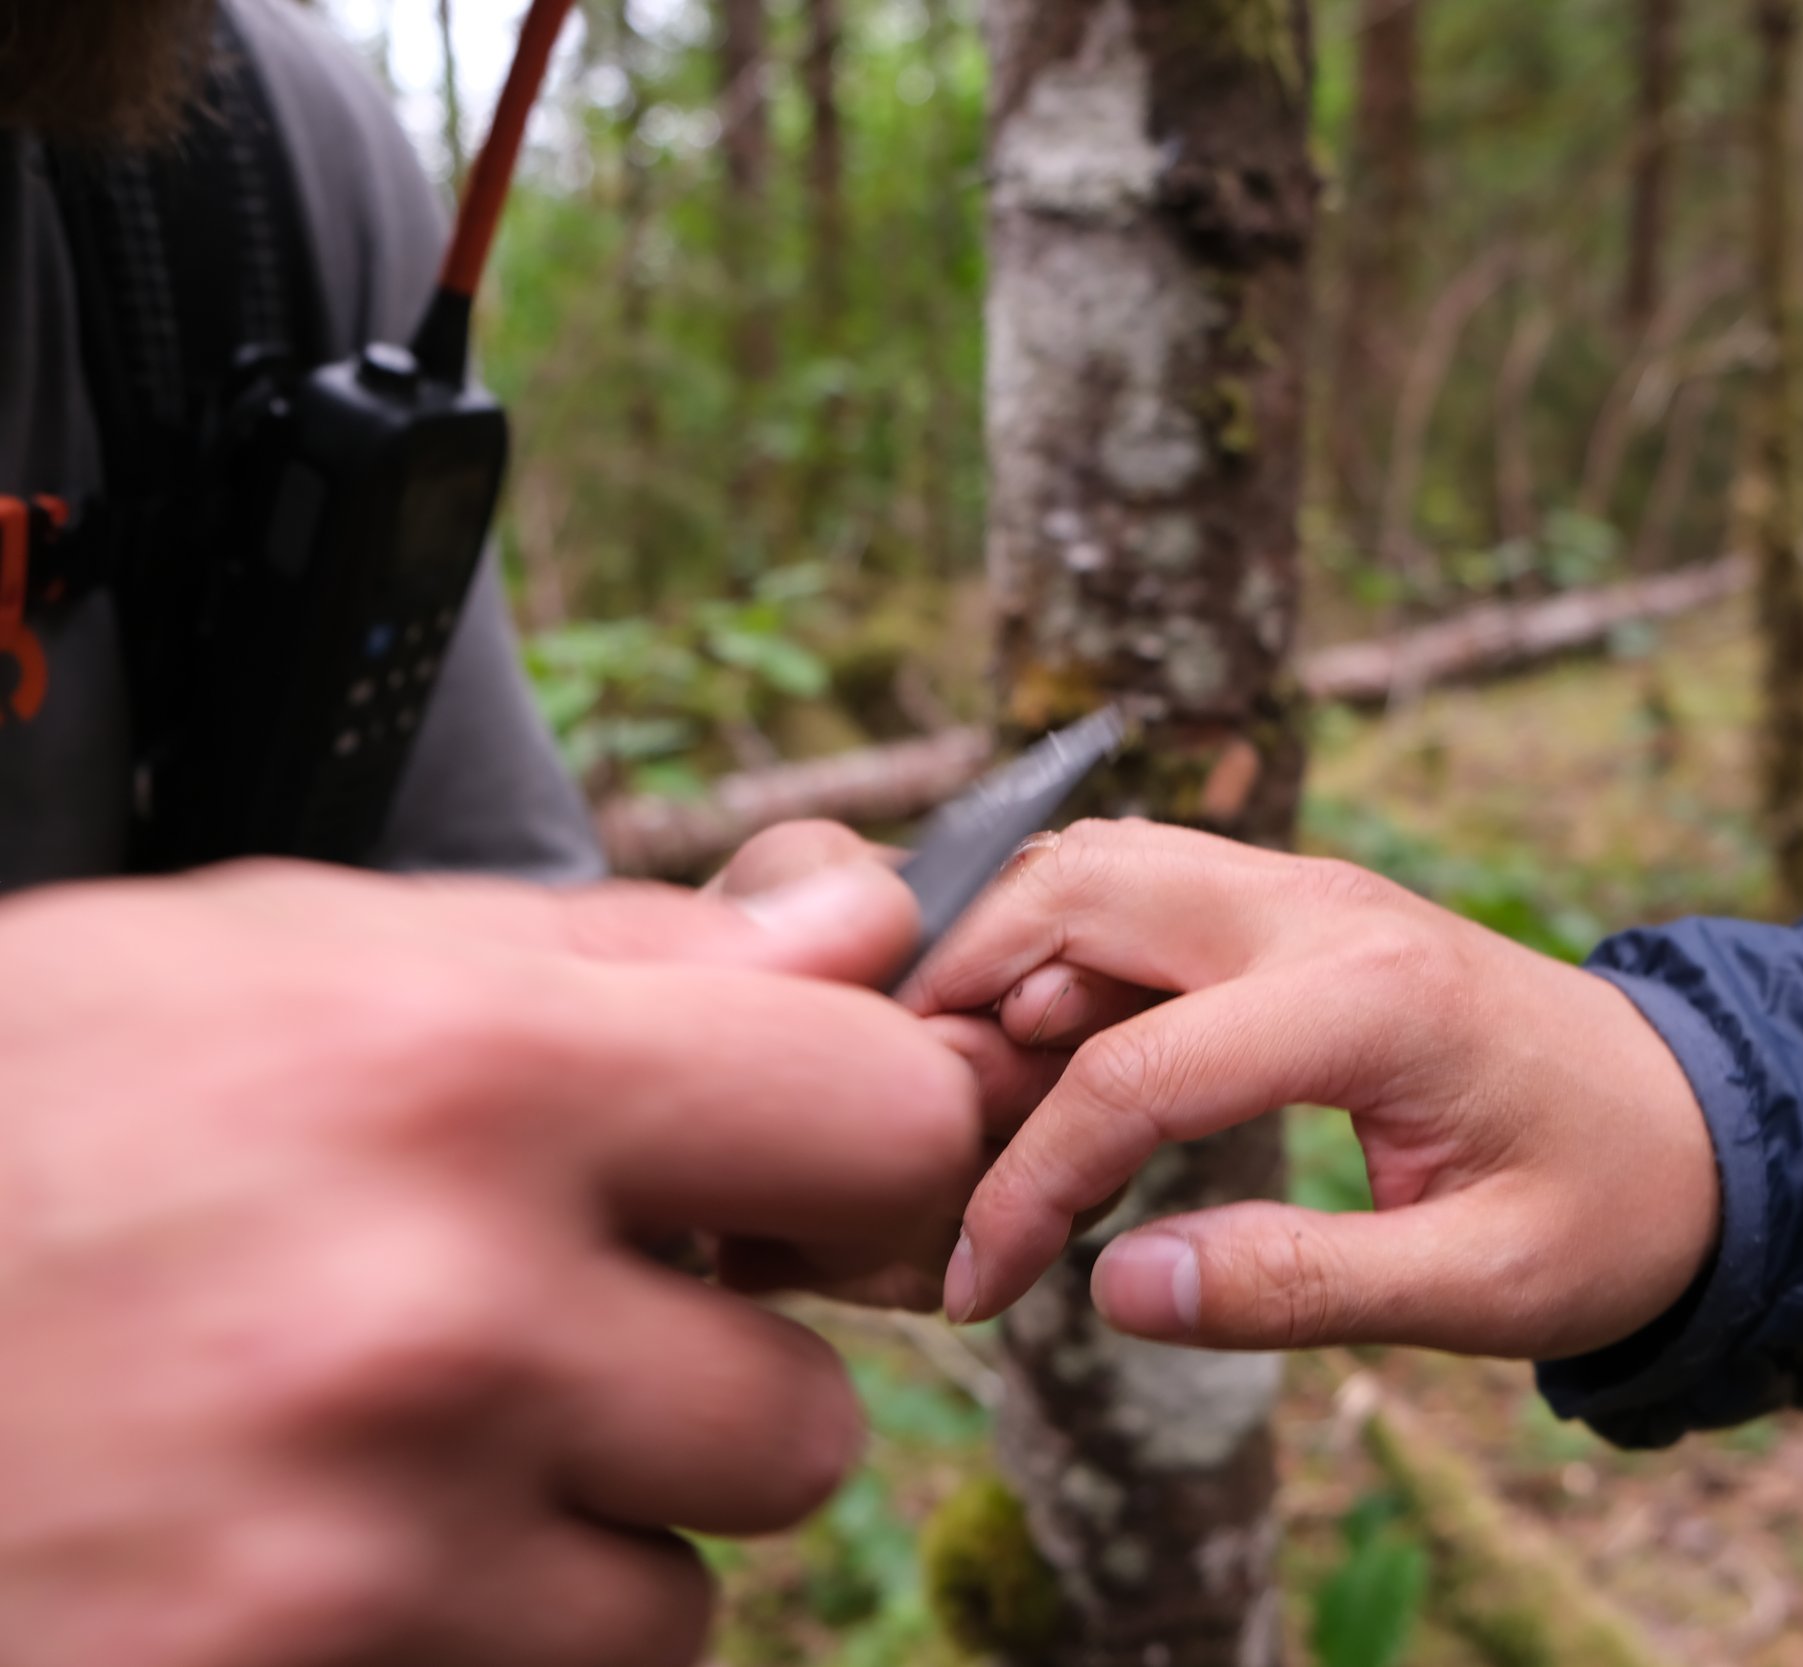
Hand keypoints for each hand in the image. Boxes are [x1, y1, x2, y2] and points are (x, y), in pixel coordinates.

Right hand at [0, 859, 980, 1666]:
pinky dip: (477, 1634)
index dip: (870, 1151)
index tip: (808, 1174)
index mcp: (463, 1077)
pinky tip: (325, 1541)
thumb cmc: (23, 1114)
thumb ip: (613, 953)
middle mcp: (436, 1326)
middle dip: (703, 1374)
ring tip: (401, 1442)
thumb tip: (863, 924)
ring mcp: (357, 1560)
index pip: (891, 1127)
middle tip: (550, 1324)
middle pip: (805, 1412)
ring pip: (681, 1595)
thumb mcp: (287, 953)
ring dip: (591, 1531)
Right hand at [901, 821, 1721, 1360]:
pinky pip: (1140, 888)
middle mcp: (1324, 905)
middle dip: (963, 992)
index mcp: (1372, 998)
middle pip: (1077, 886)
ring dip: (1003, 953)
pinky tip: (1041, 1059)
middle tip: (908, 1128)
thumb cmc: (1611, 1212)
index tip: (974, 1285)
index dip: (1029, 1183)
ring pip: (1095, 862)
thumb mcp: (1481, 1289)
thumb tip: (1114, 1288)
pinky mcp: (1297, 905)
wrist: (1710, 1124)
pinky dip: (1058, 950)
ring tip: (959, 1094)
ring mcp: (1308, 887)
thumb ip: (1297, 1289)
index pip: (1134, 1068)